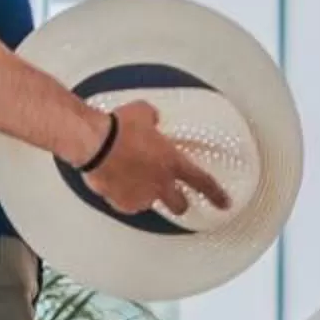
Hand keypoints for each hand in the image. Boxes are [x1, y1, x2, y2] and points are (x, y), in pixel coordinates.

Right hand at [80, 100, 233, 218]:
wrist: (95, 143)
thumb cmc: (120, 127)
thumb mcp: (144, 113)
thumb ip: (154, 120)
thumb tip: (152, 120)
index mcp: (173, 163)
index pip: (203, 182)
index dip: (216, 194)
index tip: (224, 203)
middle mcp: (161, 184)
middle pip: (179, 205)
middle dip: (178, 202)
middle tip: (171, 195)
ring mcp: (141, 197)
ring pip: (149, 204)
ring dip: (145, 195)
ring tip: (131, 179)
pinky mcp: (121, 203)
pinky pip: (126, 204)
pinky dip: (124, 196)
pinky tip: (116, 183)